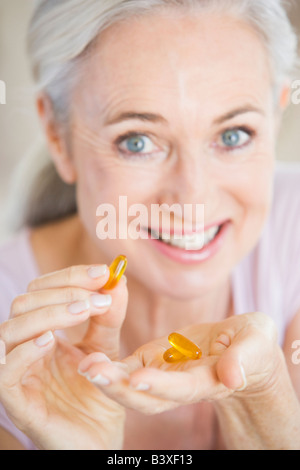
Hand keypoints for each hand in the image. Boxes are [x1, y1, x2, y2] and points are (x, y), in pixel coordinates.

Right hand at [0, 264, 127, 449]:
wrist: (99, 438)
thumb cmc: (97, 392)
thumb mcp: (106, 347)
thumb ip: (109, 316)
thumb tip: (118, 279)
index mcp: (43, 330)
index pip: (42, 289)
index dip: (70, 276)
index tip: (104, 272)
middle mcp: (25, 346)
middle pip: (24, 303)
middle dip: (62, 292)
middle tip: (98, 296)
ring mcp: (18, 372)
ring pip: (10, 330)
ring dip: (47, 314)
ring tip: (83, 311)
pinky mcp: (16, 401)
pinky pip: (4, 372)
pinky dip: (25, 351)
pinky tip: (51, 341)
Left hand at [79, 312, 279, 414]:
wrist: (238, 348)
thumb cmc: (251, 344)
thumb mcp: (254, 342)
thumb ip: (243, 357)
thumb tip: (232, 376)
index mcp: (208, 382)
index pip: (183, 388)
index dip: (162, 385)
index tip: (139, 379)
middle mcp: (180, 385)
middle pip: (148, 396)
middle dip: (120, 387)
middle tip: (93, 372)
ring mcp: (163, 375)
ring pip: (132, 384)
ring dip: (107, 378)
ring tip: (85, 364)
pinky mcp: (151, 361)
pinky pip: (127, 367)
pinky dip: (108, 364)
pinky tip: (88, 354)